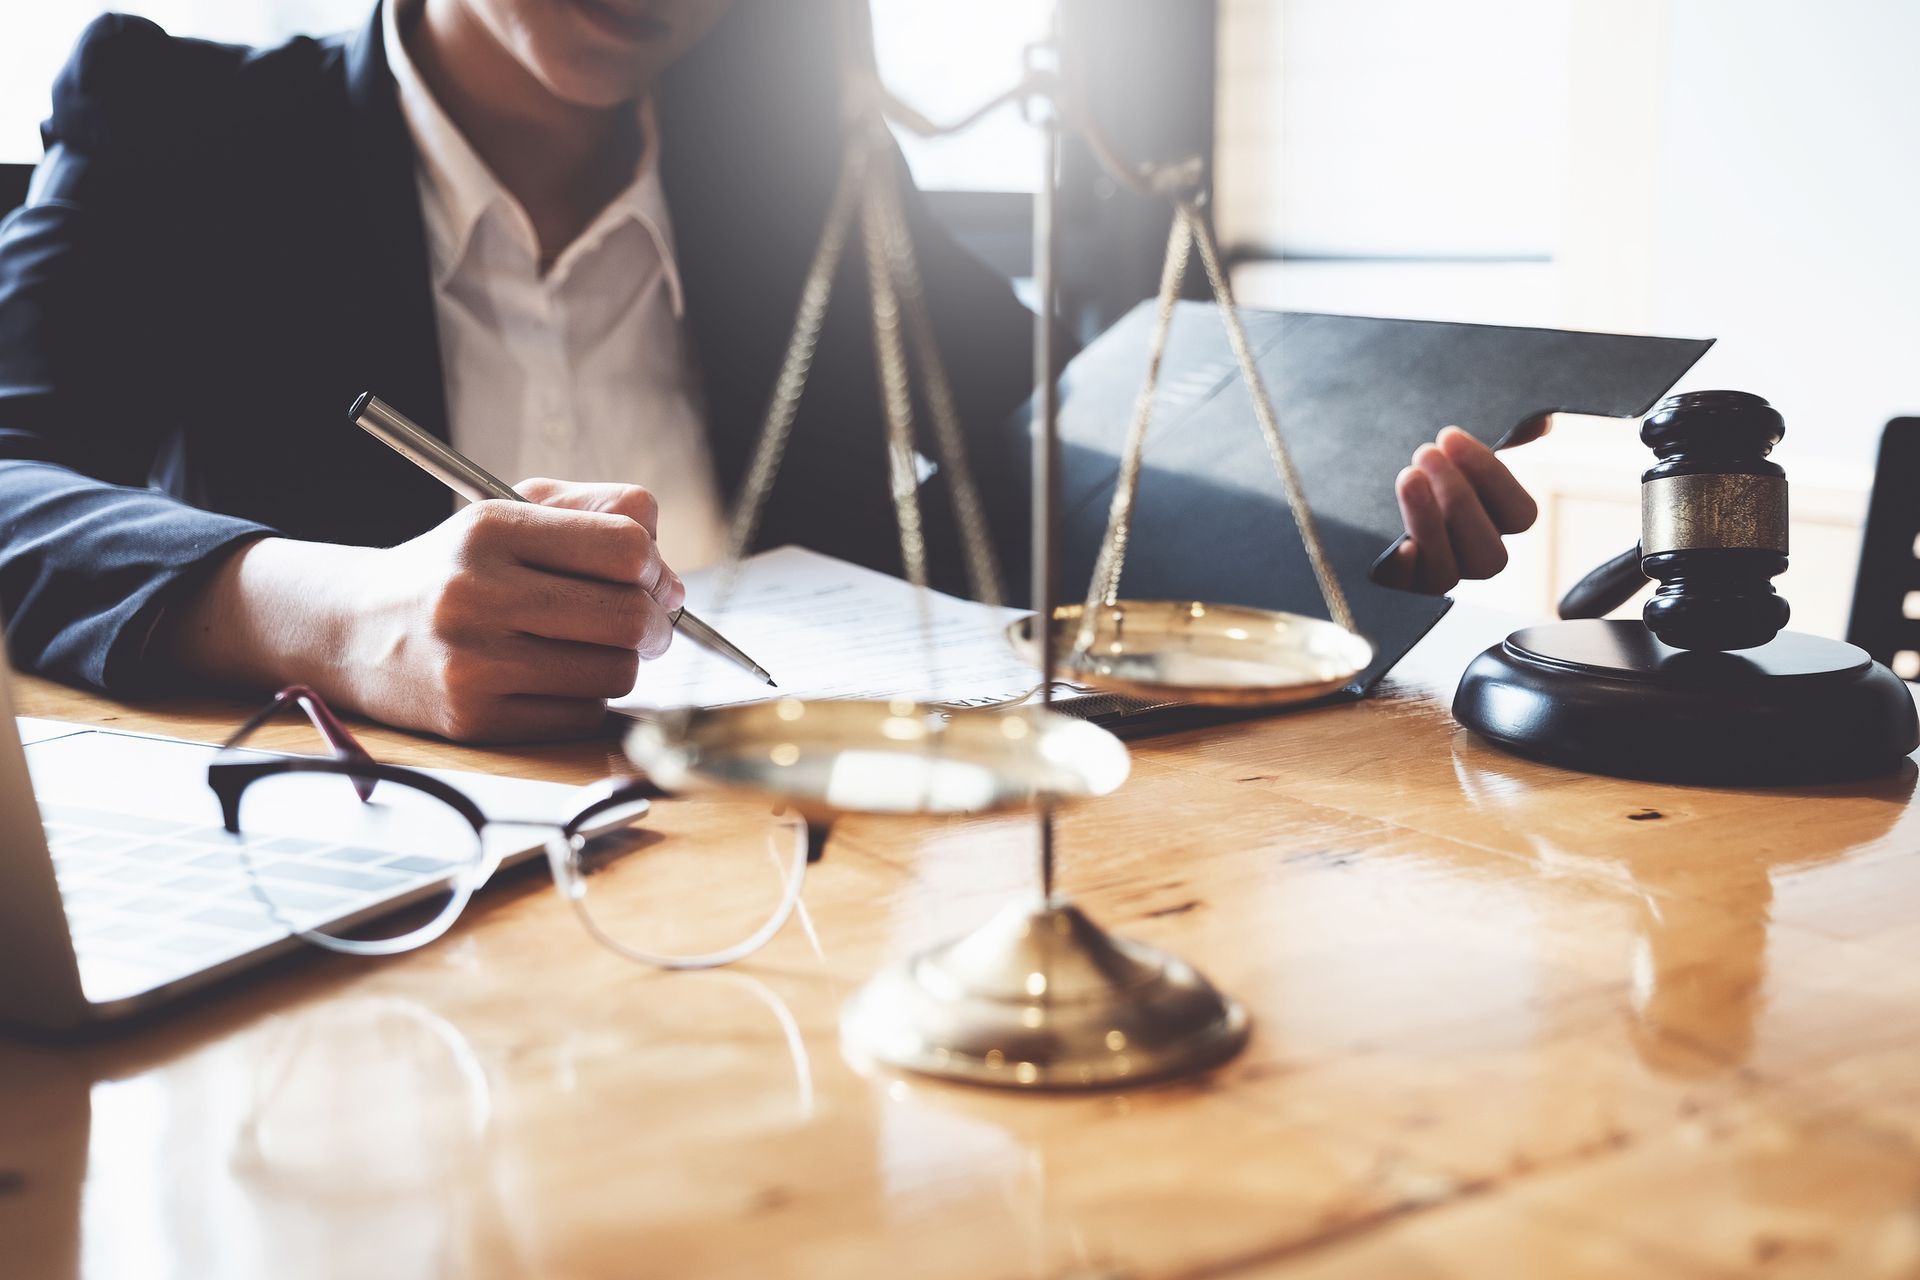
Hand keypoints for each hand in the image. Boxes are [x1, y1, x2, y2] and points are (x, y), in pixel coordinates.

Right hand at [168, 481, 684, 741]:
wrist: (356, 629)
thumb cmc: (457, 567)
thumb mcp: (512, 512)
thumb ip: (599, 513)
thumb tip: (668, 576)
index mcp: (491, 527)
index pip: (625, 547)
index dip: (655, 568)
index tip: (651, 580)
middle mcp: (476, 593)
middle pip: (629, 616)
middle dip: (654, 624)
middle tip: (646, 624)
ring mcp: (472, 662)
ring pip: (615, 672)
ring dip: (621, 663)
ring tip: (590, 648)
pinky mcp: (474, 720)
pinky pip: (582, 716)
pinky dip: (586, 699)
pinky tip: (555, 679)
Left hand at [1375, 420, 1545, 594]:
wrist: (1361, 483)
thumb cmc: (1422, 465)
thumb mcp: (1456, 449)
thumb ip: (1503, 435)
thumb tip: (1539, 423)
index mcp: (1497, 523)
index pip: (1520, 516)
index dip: (1491, 476)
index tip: (1450, 437)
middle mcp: (1471, 557)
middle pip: (1489, 555)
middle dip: (1460, 499)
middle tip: (1426, 453)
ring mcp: (1435, 575)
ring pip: (1447, 574)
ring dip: (1430, 525)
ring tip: (1409, 479)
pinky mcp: (1397, 587)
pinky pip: (1408, 594)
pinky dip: (1406, 571)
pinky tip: (1400, 547)